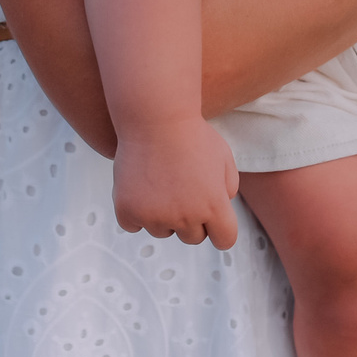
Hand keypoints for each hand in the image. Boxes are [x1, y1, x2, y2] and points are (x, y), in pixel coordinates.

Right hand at [110, 118, 240, 248]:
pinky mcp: (128, 211)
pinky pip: (133, 225)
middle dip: (191, 220)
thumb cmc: (191, 133)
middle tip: (182, 190)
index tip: (212, 220)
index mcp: (214, 205)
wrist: (155, 117)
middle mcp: (185, 216)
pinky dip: (134, 210)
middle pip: (192, 238)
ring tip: (160, 181)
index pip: (225, 240)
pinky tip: (139, 186)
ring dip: (162, 214)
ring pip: (162, 231)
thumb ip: (228, 186)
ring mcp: (154, 216)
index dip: (220, 229)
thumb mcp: (223, 156)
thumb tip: (220, 207)